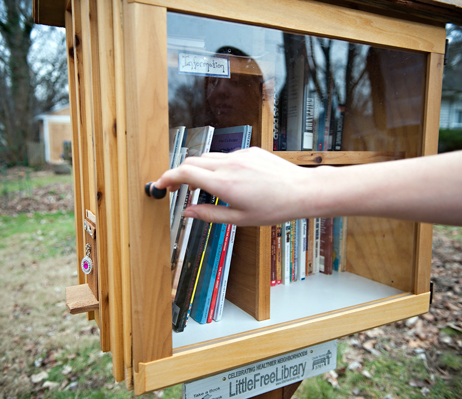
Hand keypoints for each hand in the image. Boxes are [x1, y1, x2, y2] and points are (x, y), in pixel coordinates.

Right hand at [155, 147, 318, 225]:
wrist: (302, 191)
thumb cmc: (274, 208)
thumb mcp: (239, 219)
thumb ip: (209, 215)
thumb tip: (187, 213)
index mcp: (223, 184)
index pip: (184, 173)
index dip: (167, 178)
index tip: (159, 185)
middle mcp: (228, 165)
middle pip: (191, 162)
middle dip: (178, 174)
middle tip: (175, 188)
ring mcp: (239, 155)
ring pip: (208, 157)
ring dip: (198, 170)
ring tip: (201, 187)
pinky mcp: (249, 150)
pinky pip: (226, 156)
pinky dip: (218, 166)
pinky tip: (230, 181)